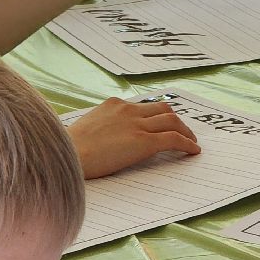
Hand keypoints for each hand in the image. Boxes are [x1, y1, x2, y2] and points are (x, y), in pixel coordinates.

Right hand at [68, 97, 200, 178]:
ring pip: (172, 121)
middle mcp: (128, 110)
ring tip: (192, 141)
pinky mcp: (143, 141)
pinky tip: (193, 151)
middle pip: (163, 109)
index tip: (163, 123)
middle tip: (183, 131)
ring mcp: (136, 124)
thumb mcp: (87, 129)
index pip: (143, 106)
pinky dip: (186, 144)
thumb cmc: (69, 149)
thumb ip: (103, 127)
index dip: (158, 116)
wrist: (66, 155)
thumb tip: (109, 138)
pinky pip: (173, 139)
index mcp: (113, 105)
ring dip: (185, 131)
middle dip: (176, 120)